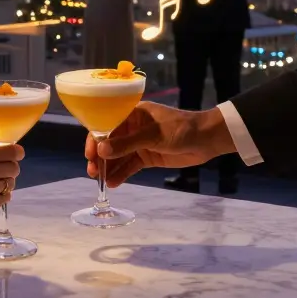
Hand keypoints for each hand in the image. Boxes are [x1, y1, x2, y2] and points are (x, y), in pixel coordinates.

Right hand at [85, 103, 234, 187]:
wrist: (206, 140)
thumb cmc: (181, 129)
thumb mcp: (153, 135)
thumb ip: (127, 144)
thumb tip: (101, 150)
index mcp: (132, 114)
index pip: (107, 125)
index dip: (96, 139)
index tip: (90, 154)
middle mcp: (132, 128)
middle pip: (110, 142)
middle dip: (100, 157)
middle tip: (93, 171)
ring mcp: (139, 143)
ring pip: (118, 156)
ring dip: (109, 167)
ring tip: (100, 181)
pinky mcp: (147, 157)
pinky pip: (130, 166)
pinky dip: (122, 174)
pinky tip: (113, 183)